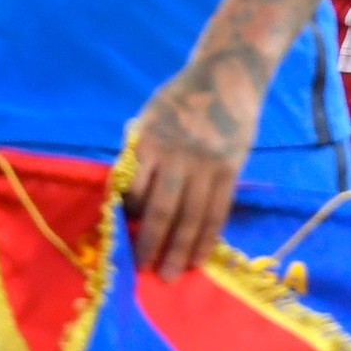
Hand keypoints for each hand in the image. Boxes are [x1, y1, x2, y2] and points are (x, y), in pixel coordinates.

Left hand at [127, 64, 256, 278]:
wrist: (227, 75)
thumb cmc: (180, 98)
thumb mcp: (148, 117)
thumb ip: (138, 153)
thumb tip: (125, 195)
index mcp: (149, 141)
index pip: (133, 189)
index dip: (126, 217)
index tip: (120, 237)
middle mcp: (177, 156)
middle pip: (162, 211)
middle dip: (150, 244)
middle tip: (143, 270)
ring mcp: (207, 164)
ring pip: (192, 217)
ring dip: (180, 250)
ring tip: (171, 274)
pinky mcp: (230, 170)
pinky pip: (217, 211)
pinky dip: (208, 238)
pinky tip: (200, 257)